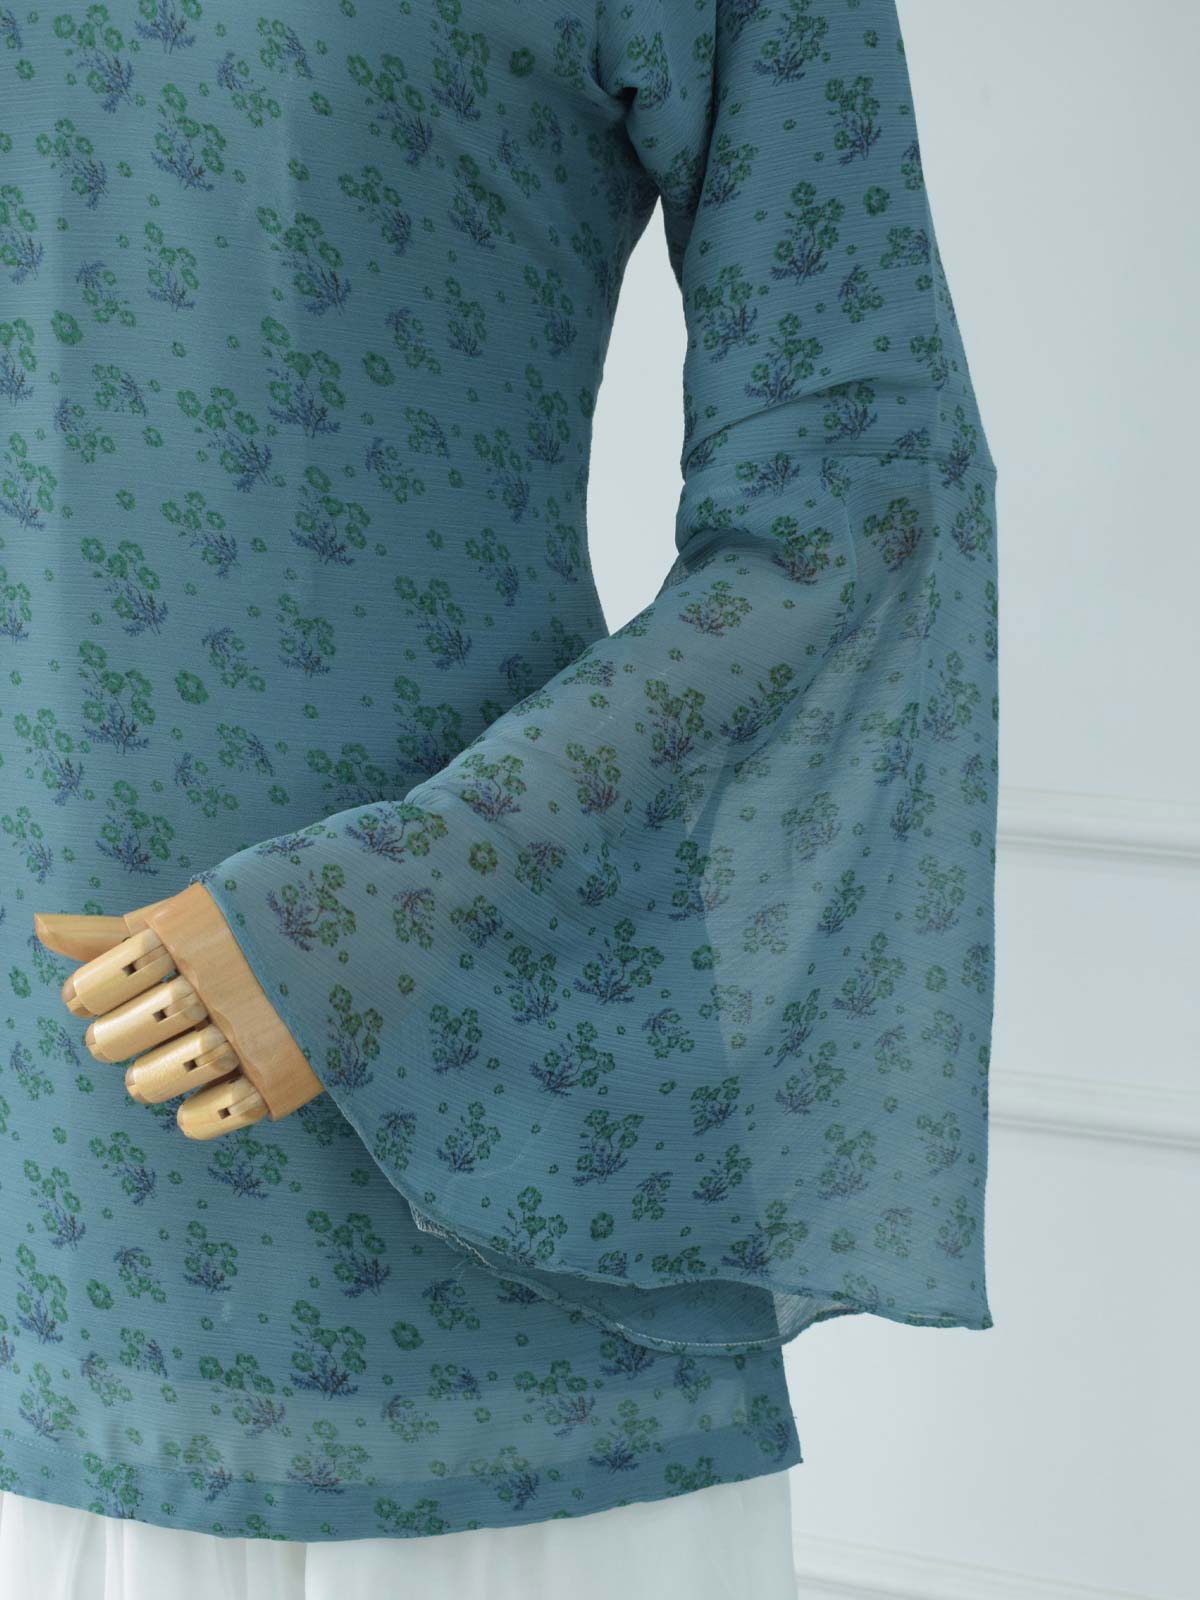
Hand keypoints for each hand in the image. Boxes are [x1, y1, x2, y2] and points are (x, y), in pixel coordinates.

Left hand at [34, 883, 322, 1138]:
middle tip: (130, 1034)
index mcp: (189, 933)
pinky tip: (199, 1102)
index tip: (106, 993)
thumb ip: (119, 929)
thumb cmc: (269, 910)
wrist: (382, 905)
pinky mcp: (290, 1067)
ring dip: (149, 1080)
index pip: (99, 984)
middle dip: (115, 1039)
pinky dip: (198, 1118)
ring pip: (162, 1077)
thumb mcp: (196, 910)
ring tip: (160, 1067)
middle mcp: (217, 979)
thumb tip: (39, 929)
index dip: (89, 995)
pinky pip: (221, 1113)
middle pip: (122, 1036)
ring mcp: (255, 1025)